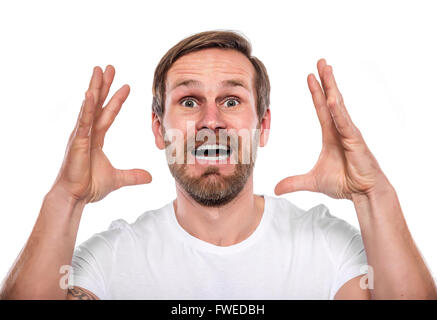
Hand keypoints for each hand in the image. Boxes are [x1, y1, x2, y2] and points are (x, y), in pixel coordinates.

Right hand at [50, 66, 151, 203]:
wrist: (75, 197)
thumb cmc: (89, 186)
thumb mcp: (118, 178)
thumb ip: (134, 175)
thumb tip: (150, 177)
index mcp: (95, 138)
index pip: (108, 114)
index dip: (116, 100)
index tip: (126, 85)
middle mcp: (87, 133)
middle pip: (97, 104)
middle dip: (103, 85)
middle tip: (108, 67)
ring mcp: (81, 135)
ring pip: (90, 107)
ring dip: (94, 88)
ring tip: (98, 70)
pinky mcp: (77, 142)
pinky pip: (83, 122)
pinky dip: (87, 108)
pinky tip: (90, 94)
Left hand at [275, 59, 388, 199]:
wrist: (363, 194)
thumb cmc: (344, 184)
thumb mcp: (312, 181)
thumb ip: (294, 182)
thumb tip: (276, 188)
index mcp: (331, 135)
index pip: (321, 108)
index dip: (316, 92)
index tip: (310, 76)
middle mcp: (340, 130)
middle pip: (331, 100)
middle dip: (326, 81)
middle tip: (321, 62)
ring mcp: (349, 133)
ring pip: (338, 106)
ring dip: (332, 88)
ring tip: (326, 70)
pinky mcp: (356, 142)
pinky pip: (345, 124)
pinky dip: (338, 112)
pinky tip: (331, 99)